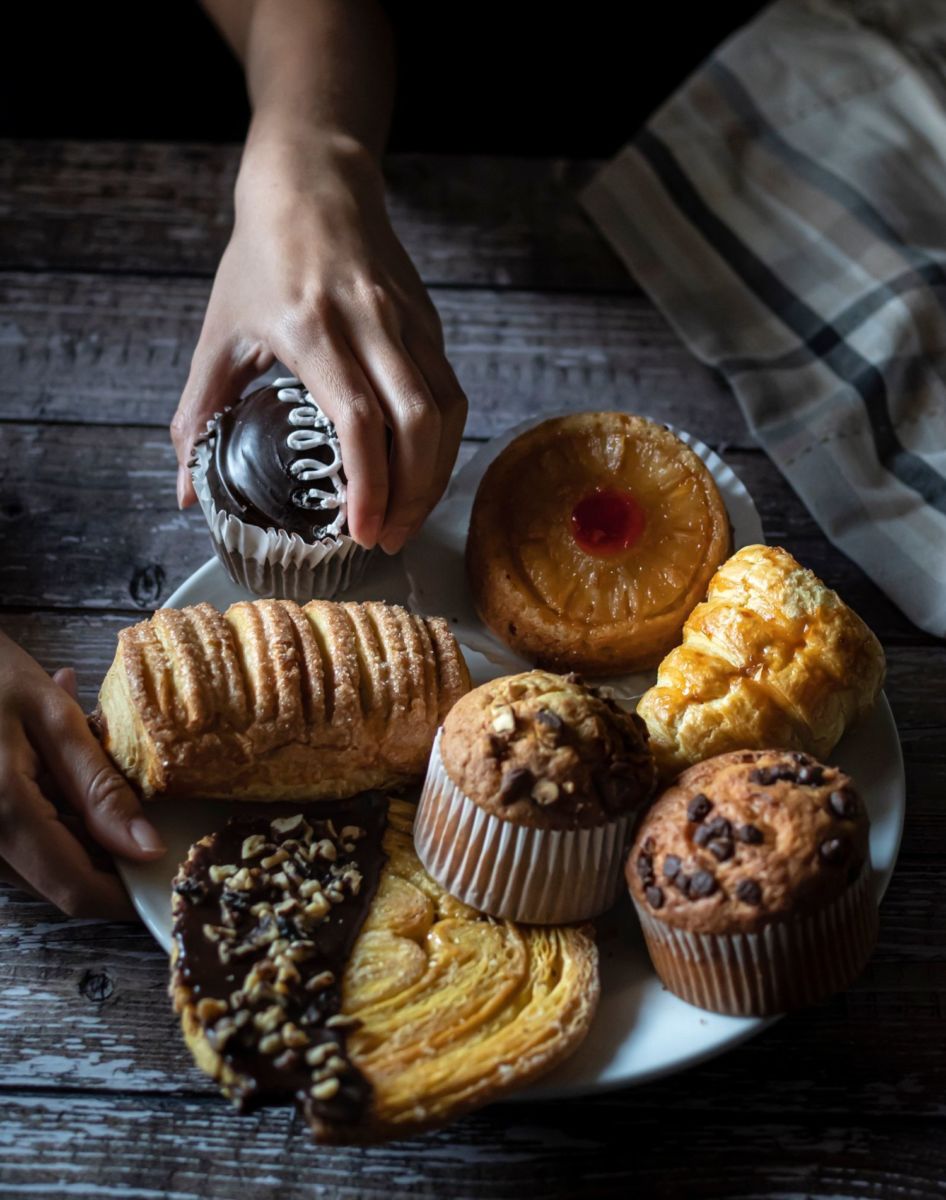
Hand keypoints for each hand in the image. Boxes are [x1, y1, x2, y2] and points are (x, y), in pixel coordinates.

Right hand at [0, 633, 165, 917]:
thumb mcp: (52, 718)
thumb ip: (100, 788)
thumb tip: (147, 848)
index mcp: (3, 815)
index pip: (74, 890)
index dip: (124, 899)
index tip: (163, 885)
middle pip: (56, 882)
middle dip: (105, 857)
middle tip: (136, 809)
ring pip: (36, 866)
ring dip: (75, 834)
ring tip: (80, 766)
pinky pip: (15, 843)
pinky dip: (46, 818)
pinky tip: (50, 768)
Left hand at [171, 133, 467, 553]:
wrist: (314, 183)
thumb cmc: (262, 257)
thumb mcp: (218, 333)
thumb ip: (197, 414)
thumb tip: (184, 491)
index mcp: (313, 329)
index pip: (359, 420)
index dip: (369, 484)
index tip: (361, 531)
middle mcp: (371, 325)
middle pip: (419, 424)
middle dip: (410, 495)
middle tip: (386, 537)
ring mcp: (408, 322)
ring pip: (446, 412)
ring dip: (433, 475)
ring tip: (405, 516)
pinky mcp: (429, 323)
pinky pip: (450, 393)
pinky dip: (442, 443)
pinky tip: (420, 471)